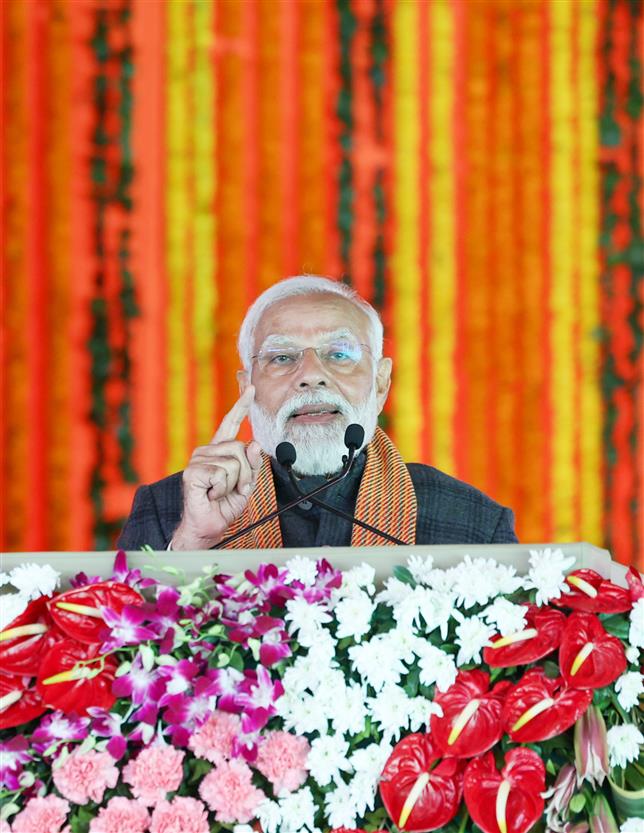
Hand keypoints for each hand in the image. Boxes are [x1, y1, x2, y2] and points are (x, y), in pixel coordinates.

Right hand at [170, 386, 262, 549]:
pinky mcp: (192, 472)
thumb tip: (255, 443)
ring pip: (234, 462)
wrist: (208, 526)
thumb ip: (252, 465)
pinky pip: (222, 473)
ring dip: (234, 483)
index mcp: (219, 451)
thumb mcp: (246, 484)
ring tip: (220, 492)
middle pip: (241, 448)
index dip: (241, 406)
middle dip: (245, 473)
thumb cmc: (224, 506)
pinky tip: (211, 494)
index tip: (252, 389)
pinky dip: (222, 488)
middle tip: (234, 488)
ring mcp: (198, 460)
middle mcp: (206, 451)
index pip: (230, 423)